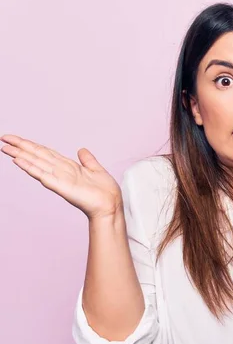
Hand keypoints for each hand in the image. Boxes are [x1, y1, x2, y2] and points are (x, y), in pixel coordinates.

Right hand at [1, 134, 122, 218]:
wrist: (111, 205)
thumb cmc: (104, 191)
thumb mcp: (96, 169)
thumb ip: (87, 160)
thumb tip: (81, 149)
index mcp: (68, 166)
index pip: (45, 152)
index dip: (31, 145)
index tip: (15, 139)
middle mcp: (61, 171)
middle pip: (37, 156)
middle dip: (21, 147)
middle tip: (3, 138)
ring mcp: (60, 179)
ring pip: (37, 164)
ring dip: (21, 155)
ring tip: (6, 148)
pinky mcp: (62, 187)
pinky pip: (43, 176)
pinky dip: (31, 168)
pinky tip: (19, 161)